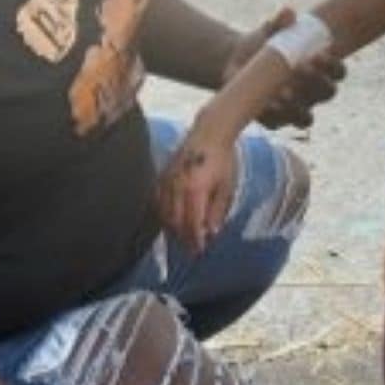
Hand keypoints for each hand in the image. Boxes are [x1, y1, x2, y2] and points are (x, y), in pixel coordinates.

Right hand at [159, 130, 237, 253]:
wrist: (209, 134)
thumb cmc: (223, 161)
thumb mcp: (227, 187)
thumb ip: (217, 211)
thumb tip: (211, 232)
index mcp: (195, 189)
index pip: (192, 222)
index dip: (194, 239)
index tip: (199, 251)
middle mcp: (177, 186)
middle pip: (176, 220)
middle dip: (183, 238)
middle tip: (191, 250)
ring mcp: (166, 180)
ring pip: (164, 213)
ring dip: (172, 229)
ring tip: (182, 239)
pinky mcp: (161, 176)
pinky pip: (157, 201)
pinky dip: (163, 215)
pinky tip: (171, 222)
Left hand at [223, 8, 343, 129]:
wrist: (237, 61)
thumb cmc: (264, 44)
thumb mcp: (271, 31)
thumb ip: (280, 23)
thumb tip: (288, 13)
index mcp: (321, 70)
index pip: (338, 72)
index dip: (332, 65)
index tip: (319, 53)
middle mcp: (312, 93)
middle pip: (327, 93)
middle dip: (317, 82)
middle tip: (301, 68)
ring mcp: (295, 109)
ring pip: (305, 118)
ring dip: (296, 107)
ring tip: (283, 93)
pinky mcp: (274, 120)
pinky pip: (277, 123)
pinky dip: (272, 116)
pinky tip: (263, 104)